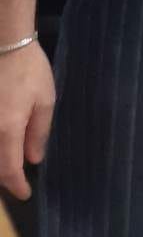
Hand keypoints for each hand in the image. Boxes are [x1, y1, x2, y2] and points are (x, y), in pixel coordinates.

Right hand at [0, 43, 55, 198]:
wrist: (4, 42)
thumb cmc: (29, 69)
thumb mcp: (44, 100)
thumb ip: (38, 133)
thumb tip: (33, 160)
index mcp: (7, 129)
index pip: (8, 170)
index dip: (16, 186)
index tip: (25, 194)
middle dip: (4, 176)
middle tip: (17, 180)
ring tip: (10, 162)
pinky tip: (3, 142)